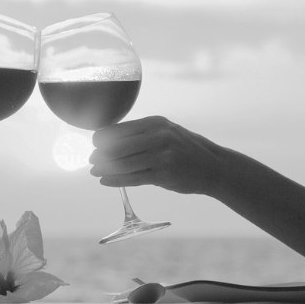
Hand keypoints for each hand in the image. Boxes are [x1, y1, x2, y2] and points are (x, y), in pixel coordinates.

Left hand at [90, 116, 235, 195]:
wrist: (213, 166)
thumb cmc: (185, 148)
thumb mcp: (166, 131)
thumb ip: (141, 133)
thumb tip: (109, 138)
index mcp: (155, 122)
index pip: (119, 129)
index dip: (101, 138)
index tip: (94, 144)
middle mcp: (158, 136)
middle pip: (117, 146)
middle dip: (100, 155)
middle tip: (91, 160)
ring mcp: (161, 156)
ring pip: (122, 164)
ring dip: (104, 169)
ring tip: (95, 171)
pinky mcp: (163, 175)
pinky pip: (132, 178)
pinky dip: (115, 180)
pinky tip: (105, 181)